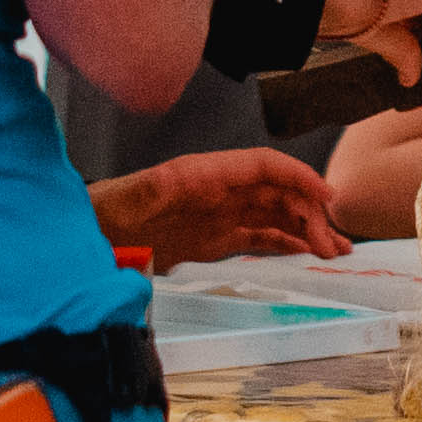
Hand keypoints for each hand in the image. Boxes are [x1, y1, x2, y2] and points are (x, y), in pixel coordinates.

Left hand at [92, 149, 346, 271]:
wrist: (90, 237)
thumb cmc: (106, 215)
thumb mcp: (128, 200)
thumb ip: (150, 191)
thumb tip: (168, 183)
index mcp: (205, 175)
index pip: (264, 166)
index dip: (299, 177)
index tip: (327, 196)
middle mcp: (219, 191)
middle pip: (277, 193)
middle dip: (310, 213)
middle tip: (332, 244)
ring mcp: (219, 216)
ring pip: (274, 216)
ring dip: (305, 229)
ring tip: (332, 250)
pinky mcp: (213, 240)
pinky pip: (258, 237)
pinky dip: (284, 243)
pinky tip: (303, 255)